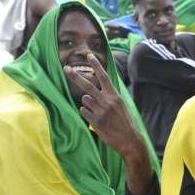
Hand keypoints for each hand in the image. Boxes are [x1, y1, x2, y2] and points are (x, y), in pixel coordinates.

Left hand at [64, 54, 152, 193]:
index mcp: (115, 96)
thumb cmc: (124, 122)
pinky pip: (83, 111)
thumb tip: (94, 92)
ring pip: (84, 100)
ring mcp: (101, 111)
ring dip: (87, 104)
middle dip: (75, 76)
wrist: (129, 140)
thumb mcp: (120, 106)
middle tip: (66, 68)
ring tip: (96, 112)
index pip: (104, 76)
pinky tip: (95, 119)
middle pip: (88, 85)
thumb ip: (109, 97)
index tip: (89, 55)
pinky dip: (86, 113)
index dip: (96, 65)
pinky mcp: (96, 121)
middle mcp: (107, 101)